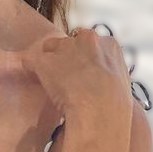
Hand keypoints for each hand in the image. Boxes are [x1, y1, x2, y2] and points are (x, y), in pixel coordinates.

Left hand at [18, 25, 132, 126]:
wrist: (99, 112)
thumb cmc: (114, 106)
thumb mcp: (121, 83)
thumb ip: (109, 71)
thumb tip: (103, 77)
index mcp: (108, 44)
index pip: (90, 42)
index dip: (84, 57)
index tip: (82, 71)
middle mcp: (86, 39)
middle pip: (69, 42)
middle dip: (66, 56)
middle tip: (68, 78)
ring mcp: (65, 48)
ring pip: (50, 48)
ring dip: (49, 62)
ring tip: (53, 83)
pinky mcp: (44, 60)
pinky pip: (30, 60)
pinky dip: (31, 68)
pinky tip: (34, 78)